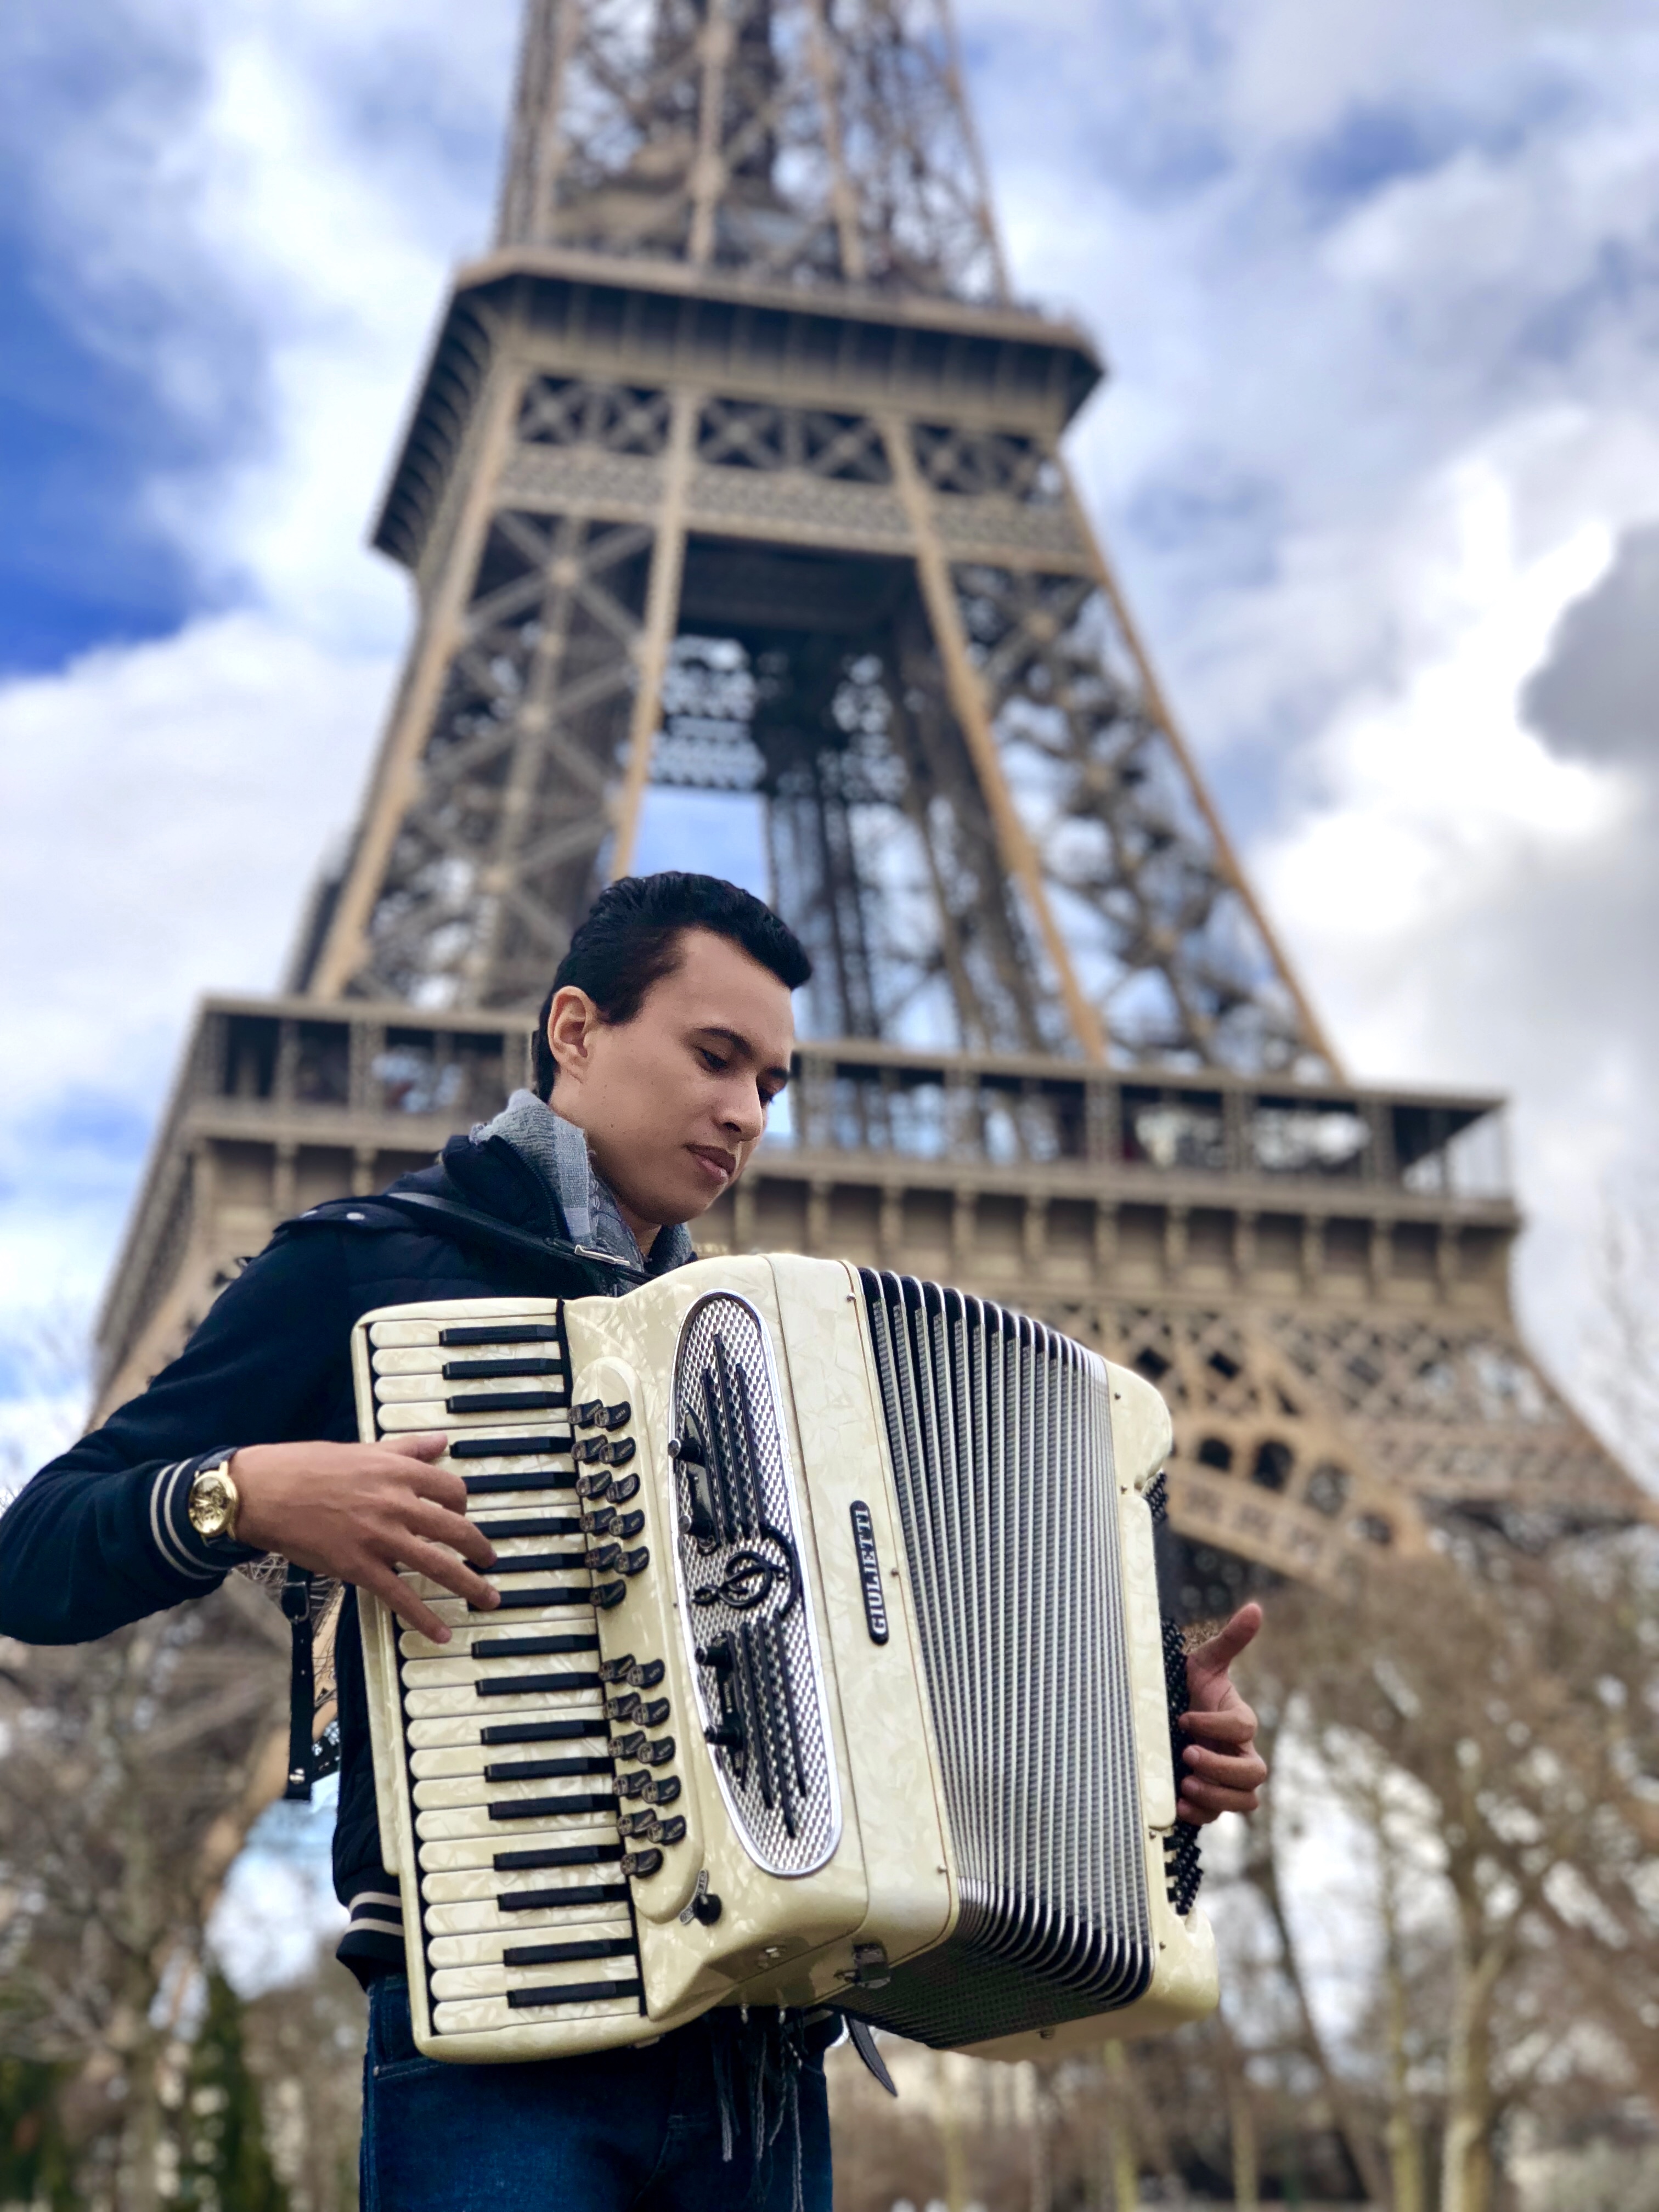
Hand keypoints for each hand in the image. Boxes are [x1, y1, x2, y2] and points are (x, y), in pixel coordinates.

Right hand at [231, 1434, 498, 1644]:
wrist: (264, 1492)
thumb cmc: (308, 1466)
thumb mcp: (363, 1449)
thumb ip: (406, 1448)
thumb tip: (440, 1441)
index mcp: (399, 1471)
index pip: (452, 1488)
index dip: (463, 1504)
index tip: (461, 1516)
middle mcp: (396, 1503)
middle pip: (455, 1529)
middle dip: (480, 1550)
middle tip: (491, 1562)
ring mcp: (380, 1537)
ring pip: (438, 1565)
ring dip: (469, 1585)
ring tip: (488, 1598)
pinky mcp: (359, 1567)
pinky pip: (400, 1596)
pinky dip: (424, 1617)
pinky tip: (441, 1632)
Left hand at [1177, 1601, 1266, 1823]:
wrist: (1165, 1718)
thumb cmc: (1188, 1688)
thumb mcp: (1204, 1662)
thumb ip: (1230, 1640)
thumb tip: (1256, 1608)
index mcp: (1239, 1720)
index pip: (1244, 1726)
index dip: (1217, 1724)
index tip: (1183, 1717)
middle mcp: (1239, 1752)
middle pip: (1255, 1772)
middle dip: (1222, 1767)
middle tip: (1187, 1754)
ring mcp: (1226, 1778)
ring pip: (1245, 1801)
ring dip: (1216, 1796)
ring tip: (1184, 1783)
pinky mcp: (1209, 1799)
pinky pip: (1217, 1819)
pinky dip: (1201, 1815)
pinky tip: (1177, 1804)